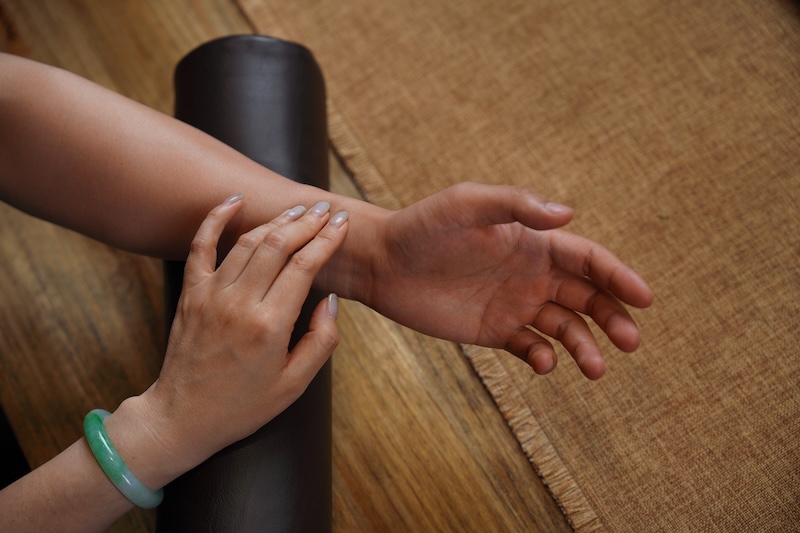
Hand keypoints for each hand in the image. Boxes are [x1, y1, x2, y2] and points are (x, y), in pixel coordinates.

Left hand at [134, 196, 348, 477]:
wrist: (182, 418)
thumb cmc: (242, 406)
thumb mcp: (294, 385)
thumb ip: (320, 341)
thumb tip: (330, 301)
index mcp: (269, 326)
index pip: (304, 266)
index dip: (327, 239)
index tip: (342, 223)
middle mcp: (240, 303)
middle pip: (279, 245)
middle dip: (306, 222)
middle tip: (325, 209)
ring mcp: (211, 295)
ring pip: (248, 241)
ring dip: (276, 220)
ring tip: (298, 211)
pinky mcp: (191, 294)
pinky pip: (201, 246)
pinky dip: (216, 219)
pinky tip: (235, 200)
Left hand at [369, 182, 652, 379]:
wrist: (383, 262)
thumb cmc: (424, 226)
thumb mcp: (466, 205)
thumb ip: (515, 206)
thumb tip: (569, 214)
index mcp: (534, 243)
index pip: (588, 260)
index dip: (619, 277)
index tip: (645, 297)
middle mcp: (532, 274)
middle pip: (588, 298)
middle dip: (613, 317)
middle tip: (630, 341)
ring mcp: (515, 304)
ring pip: (565, 328)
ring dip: (585, 346)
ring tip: (596, 368)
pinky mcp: (494, 331)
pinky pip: (530, 348)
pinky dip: (544, 357)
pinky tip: (545, 363)